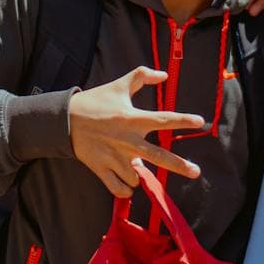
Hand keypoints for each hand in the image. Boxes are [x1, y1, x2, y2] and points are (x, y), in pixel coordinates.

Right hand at [69, 67, 205, 195]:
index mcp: (132, 119)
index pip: (163, 119)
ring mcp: (114, 157)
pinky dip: (125, 189)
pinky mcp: (101, 168)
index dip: (182, 120)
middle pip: (158, 156)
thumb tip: (163, 74)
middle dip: (179, 165)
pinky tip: (128, 183)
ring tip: (132, 164)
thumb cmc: (94, 102)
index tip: (200, 122)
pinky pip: (119, 189)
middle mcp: (126, 140)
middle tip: (196, 171)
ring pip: (136, 177)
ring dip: (138, 174)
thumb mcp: (118, 86)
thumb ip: (141, 76)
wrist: (64, 119)